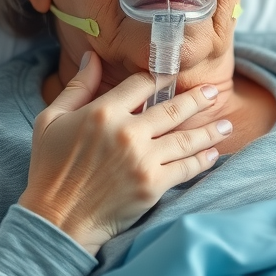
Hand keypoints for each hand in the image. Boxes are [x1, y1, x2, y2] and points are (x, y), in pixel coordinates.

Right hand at [18, 51, 230, 254]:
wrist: (58, 218)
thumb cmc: (50, 168)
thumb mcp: (51, 120)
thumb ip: (77, 87)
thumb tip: (91, 57)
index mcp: (102, 112)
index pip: (141, 85)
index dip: (160, 77)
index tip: (175, 74)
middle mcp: (127, 132)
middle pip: (172, 108)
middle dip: (197, 99)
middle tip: (213, 92)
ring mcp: (142, 160)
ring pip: (186, 138)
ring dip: (210, 130)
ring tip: (226, 123)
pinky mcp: (153, 185)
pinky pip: (186, 168)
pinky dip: (203, 160)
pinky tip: (214, 153)